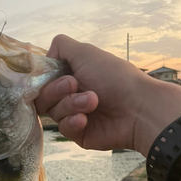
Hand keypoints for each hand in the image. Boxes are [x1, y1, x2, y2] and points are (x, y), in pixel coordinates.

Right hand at [36, 35, 180, 155]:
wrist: (137, 108)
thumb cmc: (114, 77)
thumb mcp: (85, 52)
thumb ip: (61, 46)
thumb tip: (46, 56)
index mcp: (71, 74)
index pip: (43, 79)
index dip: (45, 78)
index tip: (57, 74)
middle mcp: (70, 94)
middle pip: (43, 96)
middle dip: (57, 90)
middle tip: (75, 85)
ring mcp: (74, 114)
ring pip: (53, 112)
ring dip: (71, 104)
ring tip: (93, 101)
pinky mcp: (78, 133)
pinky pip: (63, 128)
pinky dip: (73, 121)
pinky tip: (86, 119)